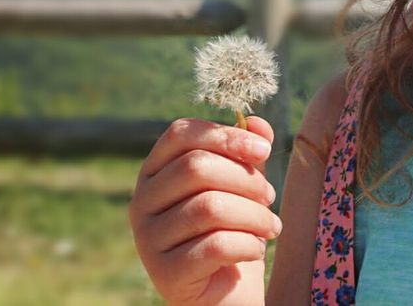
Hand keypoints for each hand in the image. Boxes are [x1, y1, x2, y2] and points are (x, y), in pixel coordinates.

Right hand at [129, 115, 280, 304]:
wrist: (224, 293)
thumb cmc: (231, 229)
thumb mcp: (241, 184)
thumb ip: (246, 151)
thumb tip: (258, 124)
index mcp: (154, 171)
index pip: (180, 134)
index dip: (225, 135)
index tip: (264, 150)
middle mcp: (142, 201)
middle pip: (196, 167)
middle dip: (245, 179)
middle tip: (269, 197)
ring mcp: (148, 239)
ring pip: (209, 207)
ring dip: (254, 215)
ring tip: (271, 226)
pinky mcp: (165, 273)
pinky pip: (215, 245)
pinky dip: (248, 244)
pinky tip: (257, 249)